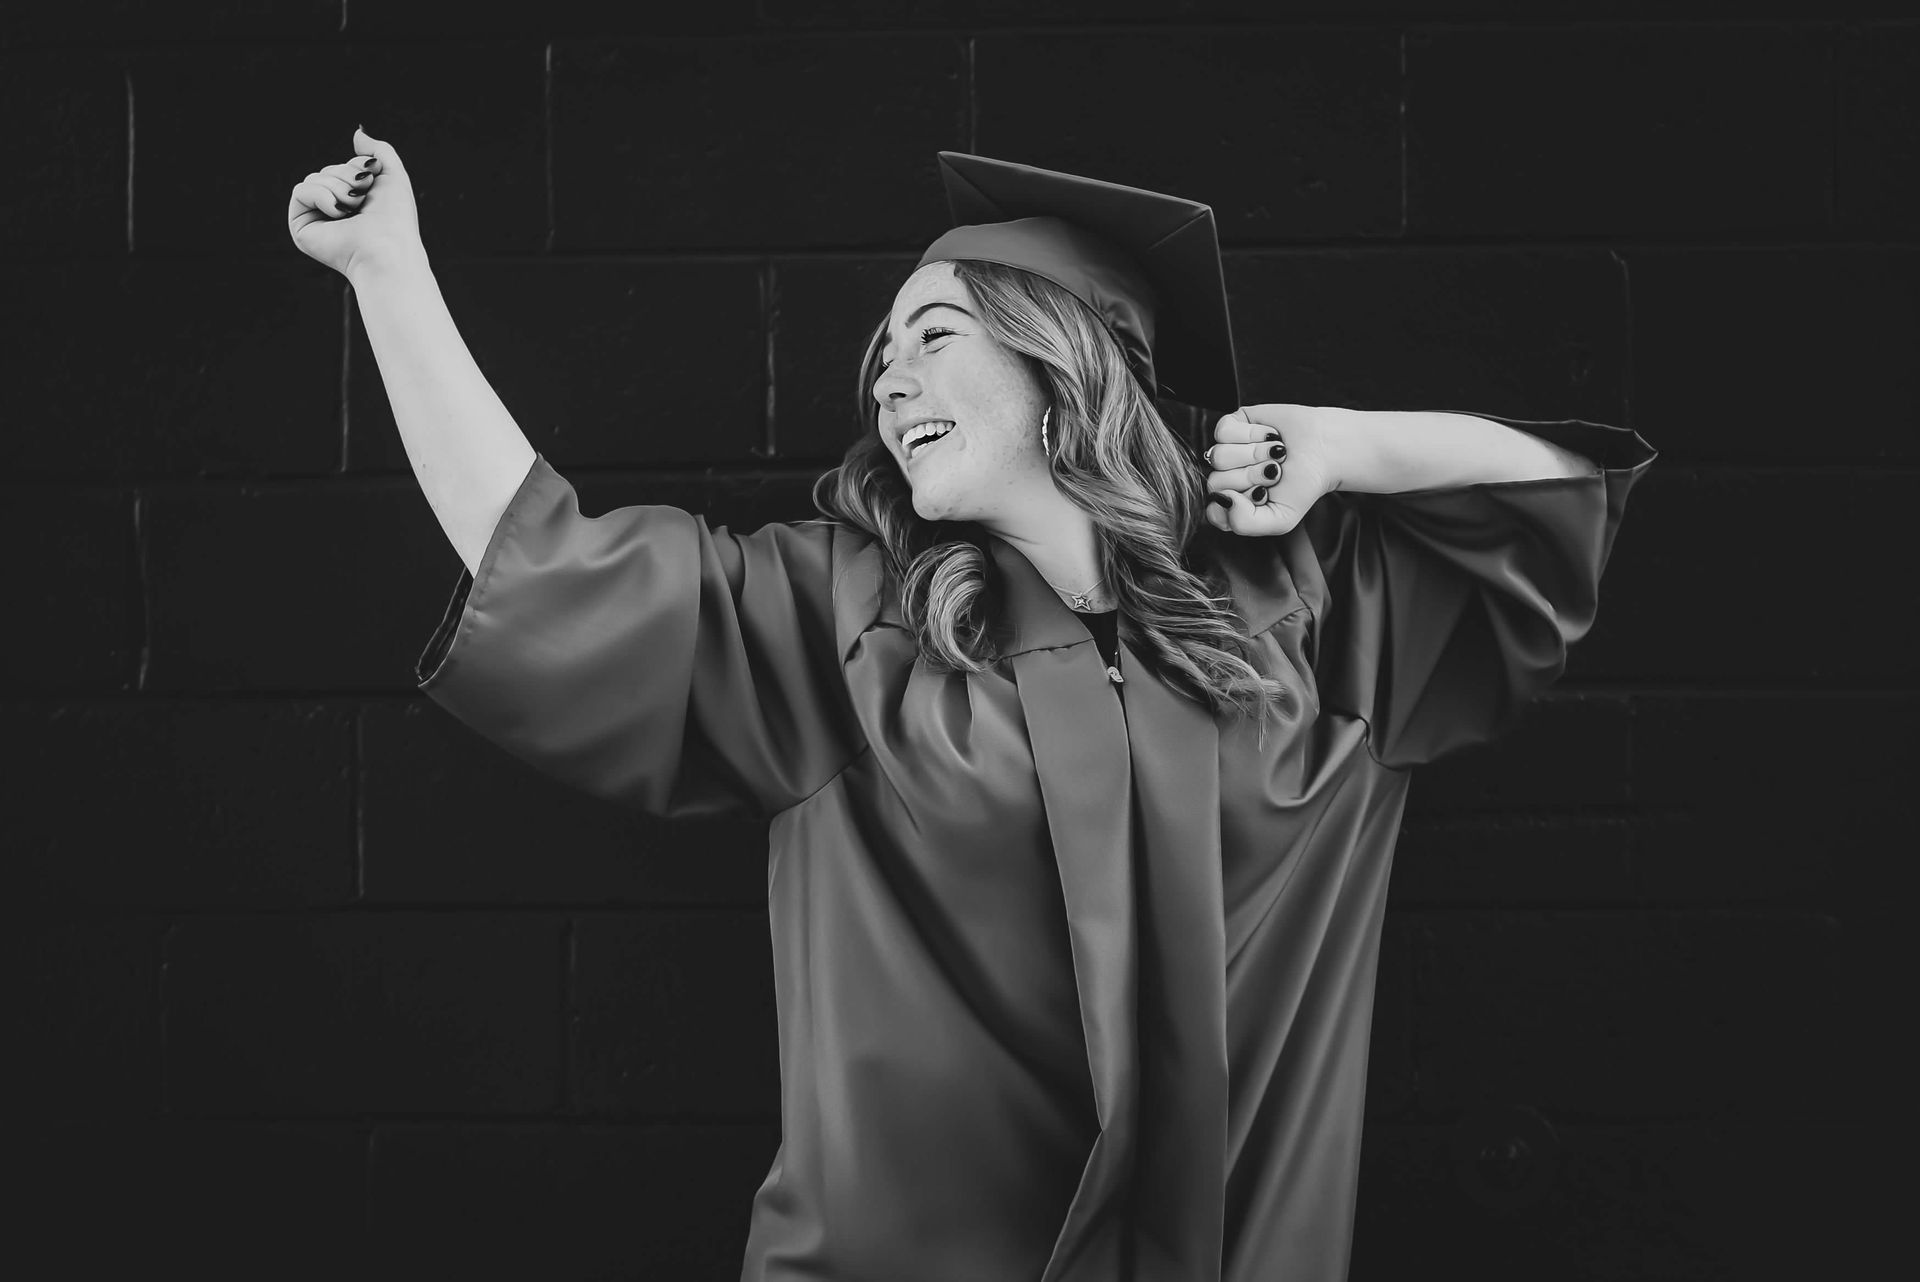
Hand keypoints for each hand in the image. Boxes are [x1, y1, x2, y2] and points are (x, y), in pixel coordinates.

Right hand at [287, 126, 424, 278]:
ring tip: (353, 209)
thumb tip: (357, 133)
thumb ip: (379, 151)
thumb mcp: (393, 175)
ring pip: (314, 177)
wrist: (387, 247)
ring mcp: (317, 219)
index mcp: (354, 201)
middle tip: (363, 198)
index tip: (372, 179)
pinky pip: (301, 190)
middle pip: (327, 170)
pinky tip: (338, 214)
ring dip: (338, 188)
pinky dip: (322, 196)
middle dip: (348, 176)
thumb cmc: (395, 218)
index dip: (357, 166)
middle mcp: (334, 210)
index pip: (343, 166)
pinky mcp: (301, 226)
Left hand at [1203, 404, 1341, 536]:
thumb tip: (1223, 500)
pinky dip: (1252, 434)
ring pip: (1219, 457)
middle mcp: (1225, 480)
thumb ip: (1245, 523)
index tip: (1263, 495)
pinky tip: (1269, 436)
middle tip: (1275, 471)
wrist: (1324, 449)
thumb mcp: (1281, 519)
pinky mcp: (1230, 427)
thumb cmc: (1303, 484)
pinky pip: (1223, 433)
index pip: (1215, 512)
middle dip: (1253, 476)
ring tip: (1275, 453)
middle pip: (1217, 482)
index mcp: (1233, 506)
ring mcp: (1225, 453)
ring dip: (1254, 454)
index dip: (1239, 503)